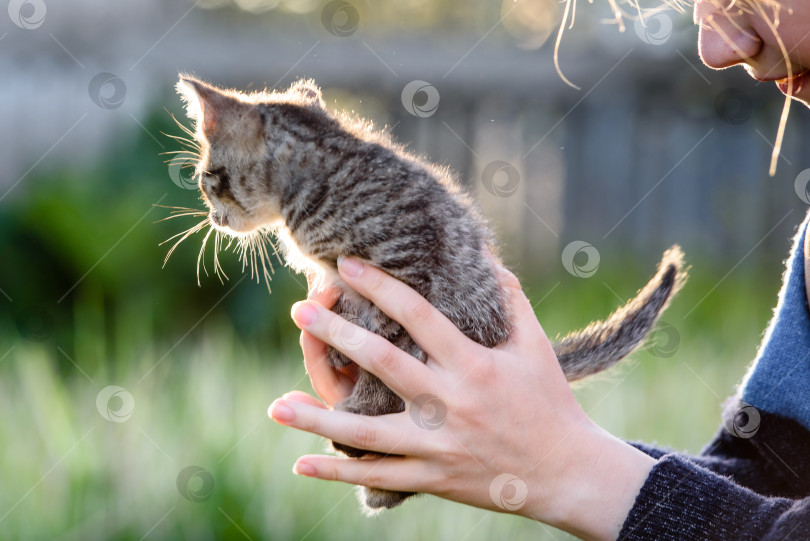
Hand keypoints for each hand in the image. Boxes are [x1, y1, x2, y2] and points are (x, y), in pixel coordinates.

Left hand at [270, 258, 654, 539]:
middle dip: (337, 332)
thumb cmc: (549, 403)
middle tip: (299, 308)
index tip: (347, 264)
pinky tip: (301, 462)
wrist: (567, 473)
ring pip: (365, 431)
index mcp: (473, 365)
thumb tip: (487, 258)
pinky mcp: (433, 478)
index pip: (417, 315)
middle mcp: (450, 403)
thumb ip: (509, 301)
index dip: (379, 285)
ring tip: (276, 406)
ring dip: (317, 417)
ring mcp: (438, 445)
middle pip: (382, 363)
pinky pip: (378, 475)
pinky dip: (338, 471)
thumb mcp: (534, 346)